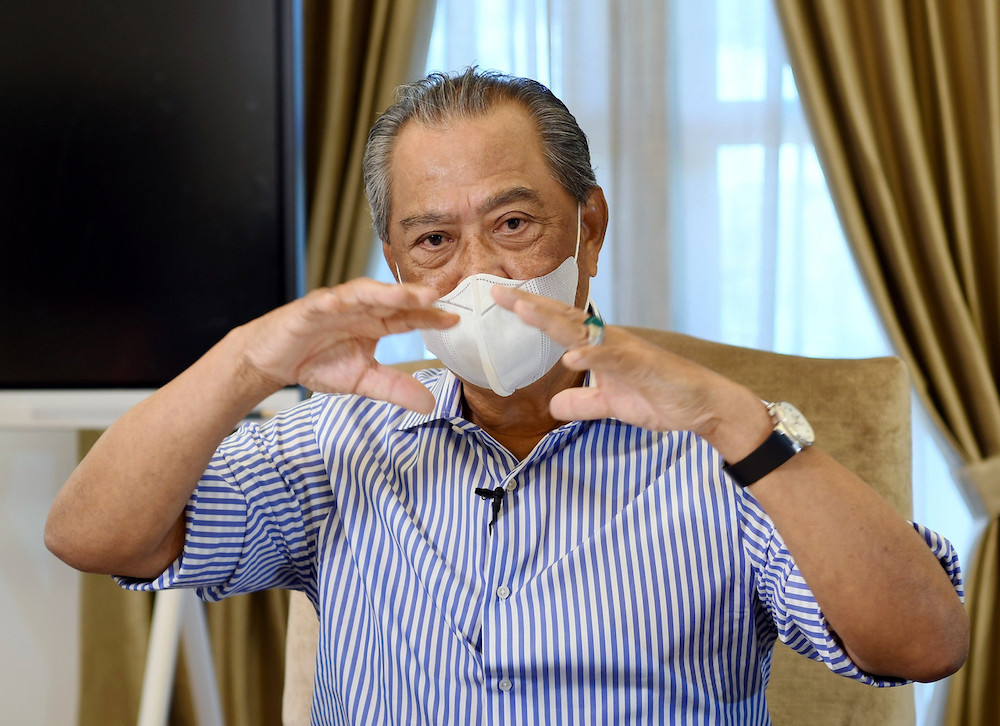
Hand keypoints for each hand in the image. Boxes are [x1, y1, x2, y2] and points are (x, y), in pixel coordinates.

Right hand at [241, 278, 457, 412]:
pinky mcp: (309, 309)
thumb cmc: (318, 362)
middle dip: (412, 297)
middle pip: (390, 300)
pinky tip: (339, 302)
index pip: (408, 318)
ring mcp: (335, 306)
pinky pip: (322, 302)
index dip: (430, 318)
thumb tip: (430, 405)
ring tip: (402, 294)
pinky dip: (331, 301)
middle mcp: (360, 310)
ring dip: (382, 292)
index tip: (455, 320)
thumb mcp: (363, 381)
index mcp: (376, 324)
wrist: (274, 360)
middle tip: (435, 297)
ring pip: (362, 294)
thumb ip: (394, 389)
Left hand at [491, 285, 766, 452]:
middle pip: (562, 319)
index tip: (499, 300)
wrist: (701, 405)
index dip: (529, 312)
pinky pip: (613, 357)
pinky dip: (592, 355)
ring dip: (552, 321)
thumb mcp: (610, 405)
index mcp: (599, 347)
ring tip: (522, 311)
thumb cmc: (660, 397)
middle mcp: (608, 340)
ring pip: (582, 331)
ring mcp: (625, 350)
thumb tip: (554, 406)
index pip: (557, 325)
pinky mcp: (642, 366)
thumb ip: (583, 402)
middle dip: (529, 305)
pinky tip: (571, 356)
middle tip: (496, 292)